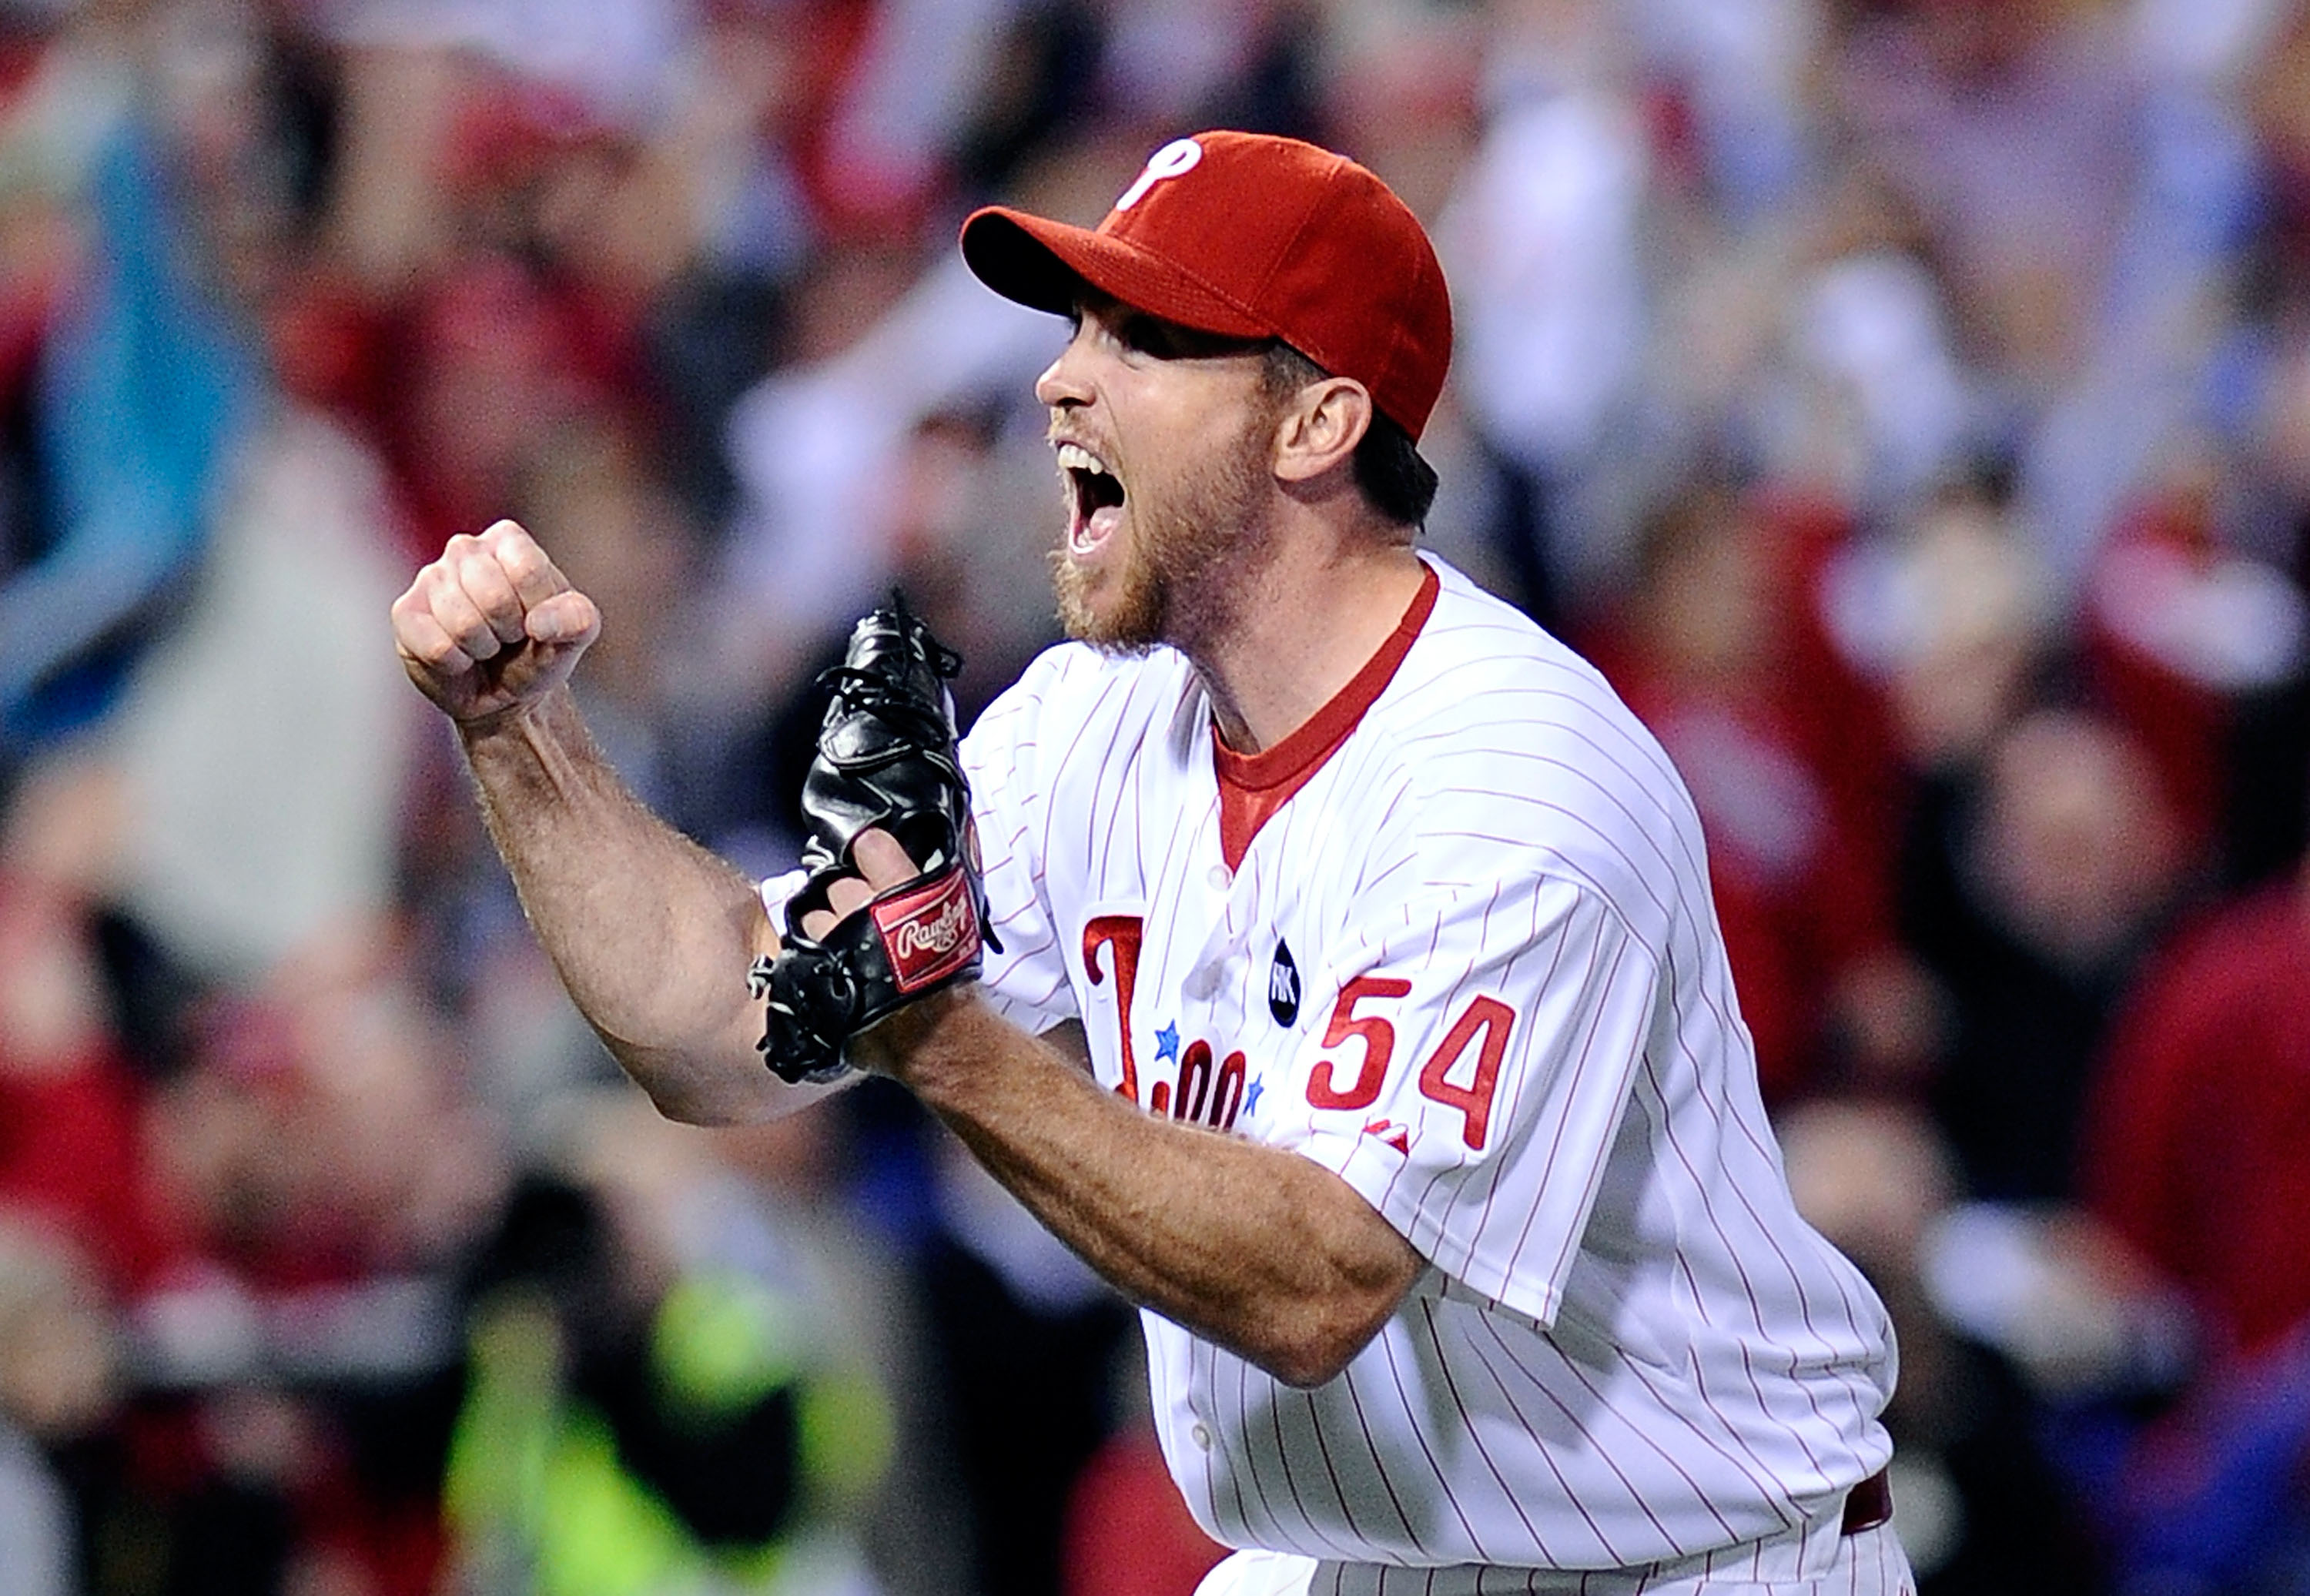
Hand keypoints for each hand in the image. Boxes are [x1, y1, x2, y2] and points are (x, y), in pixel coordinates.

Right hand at [391, 520, 601, 727]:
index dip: (538, 609)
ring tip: (485, 645)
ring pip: (463, 624)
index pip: (526, 570)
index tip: (537, 620)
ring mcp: (430, 578)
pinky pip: (436, 647)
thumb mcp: (575, 634)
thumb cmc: (539, 650)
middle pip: (494, 597)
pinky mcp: (405, 614)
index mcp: (507, 540)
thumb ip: (577, 619)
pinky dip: (456, 664)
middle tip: (508, 636)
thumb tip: (539, 623)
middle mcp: (464, 549)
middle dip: (509, 630)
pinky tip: (459, 657)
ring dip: (483, 649)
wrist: (506, 692)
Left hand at [795, 827, 952, 1076]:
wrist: (936, 1035)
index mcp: (901, 890)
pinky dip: (815, 956)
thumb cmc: (951, 982)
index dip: (867, 848)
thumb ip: (930, 892)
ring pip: (814, 917)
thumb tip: (912, 874)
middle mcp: (861, 909)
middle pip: (837, 883)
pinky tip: (832, 966)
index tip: (867, 851)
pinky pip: (804, 953)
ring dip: (824, 926)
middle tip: (863, 911)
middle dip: (846, 893)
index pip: (870, 846)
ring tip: (843, 943)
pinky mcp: (815, 972)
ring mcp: (833, 941)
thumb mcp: (955, 924)